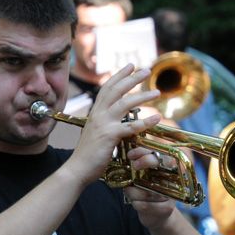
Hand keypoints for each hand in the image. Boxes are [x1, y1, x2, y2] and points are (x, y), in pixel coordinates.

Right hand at [65, 65, 161, 185]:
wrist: (78, 168)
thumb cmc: (89, 154)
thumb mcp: (97, 133)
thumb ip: (106, 123)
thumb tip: (118, 120)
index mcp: (95, 112)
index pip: (107, 88)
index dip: (118, 76)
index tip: (130, 66)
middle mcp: (98, 114)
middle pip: (116, 90)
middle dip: (132, 78)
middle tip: (146, 70)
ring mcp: (103, 124)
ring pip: (124, 104)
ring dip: (142, 96)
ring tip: (157, 92)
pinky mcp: (109, 136)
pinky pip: (130, 126)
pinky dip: (145, 122)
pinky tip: (157, 118)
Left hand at [124, 145, 177, 229]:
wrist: (158, 214)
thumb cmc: (148, 192)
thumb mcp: (144, 176)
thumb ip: (138, 166)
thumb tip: (124, 156)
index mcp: (167, 169)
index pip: (158, 154)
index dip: (143, 152)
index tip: (130, 155)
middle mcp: (172, 180)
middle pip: (159, 165)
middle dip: (144, 162)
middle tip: (134, 166)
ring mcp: (170, 194)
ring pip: (146, 191)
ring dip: (132, 192)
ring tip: (130, 192)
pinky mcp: (166, 209)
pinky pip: (144, 205)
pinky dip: (136, 204)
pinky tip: (136, 203)